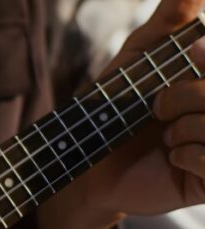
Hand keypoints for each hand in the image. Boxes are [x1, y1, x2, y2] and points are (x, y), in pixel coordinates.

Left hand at [38, 0, 204, 228]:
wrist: (86, 156)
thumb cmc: (114, 103)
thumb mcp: (142, 54)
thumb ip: (171, 19)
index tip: (192, 55)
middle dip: (189, 96)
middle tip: (157, 107)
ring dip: (186, 128)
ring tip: (164, 136)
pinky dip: (188, 154)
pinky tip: (172, 158)